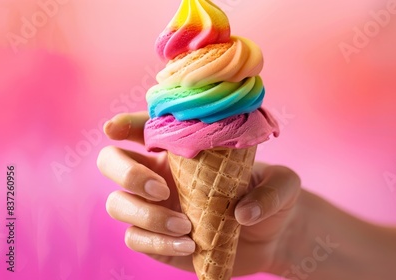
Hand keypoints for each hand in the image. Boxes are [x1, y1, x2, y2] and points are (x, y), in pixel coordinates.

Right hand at [97, 112, 301, 275]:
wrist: (274, 237)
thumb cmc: (273, 198)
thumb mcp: (283, 185)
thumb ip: (269, 192)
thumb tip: (241, 213)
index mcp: (183, 149)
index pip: (145, 128)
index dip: (125, 123)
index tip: (114, 128)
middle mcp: (161, 174)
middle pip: (112, 161)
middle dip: (126, 172)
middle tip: (162, 189)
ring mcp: (156, 207)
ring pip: (118, 204)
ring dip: (145, 215)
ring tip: (186, 226)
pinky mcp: (157, 239)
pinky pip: (136, 238)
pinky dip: (156, 243)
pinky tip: (188, 245)